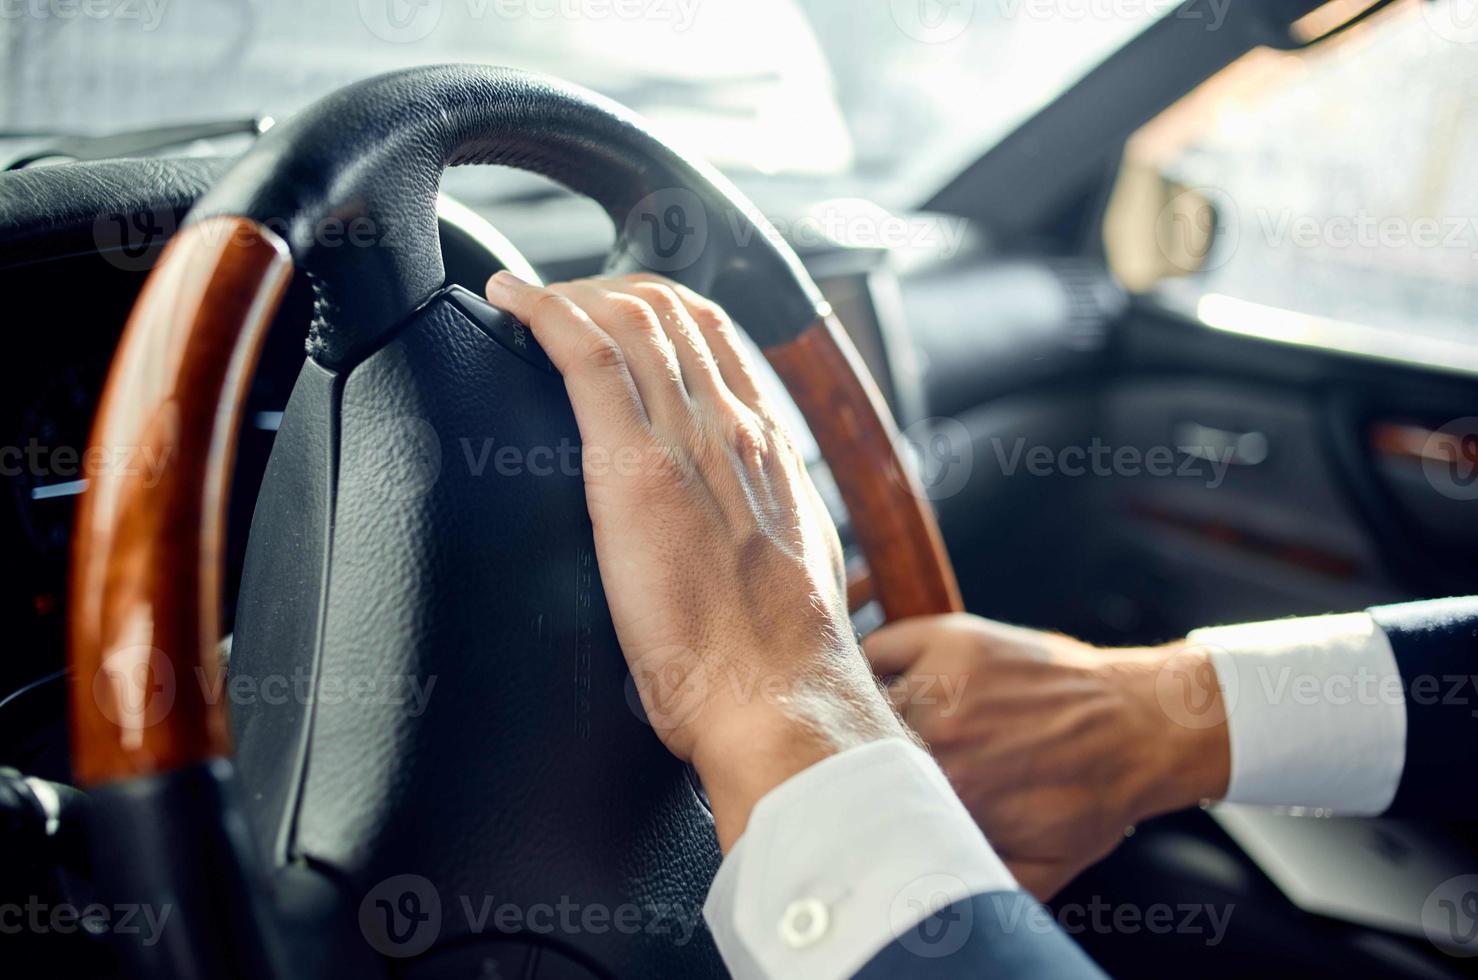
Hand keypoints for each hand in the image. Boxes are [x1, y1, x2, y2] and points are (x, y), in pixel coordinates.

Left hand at [485, 271, 903, 849]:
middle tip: (555, 303)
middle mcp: (733, 427)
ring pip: (629, 318)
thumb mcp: (788, 574)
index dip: (658, 306)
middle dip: (606, 289)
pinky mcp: (635, 468)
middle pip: (670, 311)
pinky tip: (508, 297)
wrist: (780, 698)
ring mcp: (687, 441)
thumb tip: (728, 546)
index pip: (715, 335)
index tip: (613, 311)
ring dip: (568, 293)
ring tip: (524, 299)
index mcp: (768, 449)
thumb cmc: (780, 665)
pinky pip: (586, 355)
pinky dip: (542, 311)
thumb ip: (759, 535)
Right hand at [864, 614, 1229, 897]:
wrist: (1143, 726)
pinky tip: (886, 677)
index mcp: (953, 794)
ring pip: (863, 695)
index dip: (859, 797)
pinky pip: (881, 648)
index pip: (868, 796)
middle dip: (853, 752)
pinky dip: (872, 661)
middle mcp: (942, 736)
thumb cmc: (1092, 798)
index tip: (860, 798)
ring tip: (874, 718)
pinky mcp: (953, 639)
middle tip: (867, 756)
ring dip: (862, 707)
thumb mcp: (1040, 867)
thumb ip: (976, 881)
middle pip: (857, 742)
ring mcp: (945, 681)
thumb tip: (920, 892)